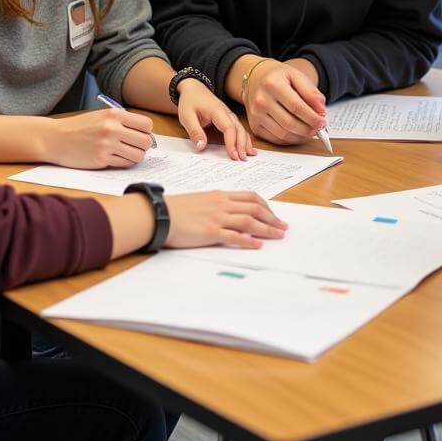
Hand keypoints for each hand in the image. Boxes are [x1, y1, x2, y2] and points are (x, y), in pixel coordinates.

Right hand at [43, 108, 154, 167]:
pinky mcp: (101, 159)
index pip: (146, 124)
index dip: (146, 132)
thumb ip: (122, 122)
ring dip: (135, 156)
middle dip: (144, 146)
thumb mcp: (101, 115)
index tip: (140, 135)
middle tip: (135, 146)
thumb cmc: (80, 127)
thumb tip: (146, 134)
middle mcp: (112, 128)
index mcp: (114, 114)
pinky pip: (125, 164)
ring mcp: (107, 144)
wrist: (56, 138)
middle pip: (146, 141)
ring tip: (126, 153)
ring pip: (138, 155)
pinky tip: (116, 158)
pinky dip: (125, 163)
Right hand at [165, 190, 288, 248]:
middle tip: (283, 227)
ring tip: (278, 236)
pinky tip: (258, 245)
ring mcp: (217, 217)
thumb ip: (215, 204)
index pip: (250, 197)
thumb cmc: (175, 209)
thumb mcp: (199, 200)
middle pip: (255, 208)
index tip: (273, 214)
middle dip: (272, 218)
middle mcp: (221, 204)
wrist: (158, 214)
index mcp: (219, 195)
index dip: (265, 206)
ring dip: (267, 229)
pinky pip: (235, 237)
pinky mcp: (211, 232)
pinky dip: (249, 241)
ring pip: (249, 221)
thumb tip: (228, 213)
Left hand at [176, 79, 254, 159]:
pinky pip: (239, 128)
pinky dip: (244, 138)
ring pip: (241, 129)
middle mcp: (227, 112)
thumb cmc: (190, 101)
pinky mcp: (229, 118)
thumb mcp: (186, 115)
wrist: (193, 88)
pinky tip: (249, 147)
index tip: (232, 155)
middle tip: (242, 159)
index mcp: (217, 111)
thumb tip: (201, 147)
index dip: (232, 143)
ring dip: (245, 142)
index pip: (229, 128)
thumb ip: (194, 131)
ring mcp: (229, 115)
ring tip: (249, 155)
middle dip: (242, 145)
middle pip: (239, 129)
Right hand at [243, 59, 326, 145]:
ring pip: (283, 134)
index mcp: (272, 84)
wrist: (255, 78)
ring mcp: (255, 114)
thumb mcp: (296, 76)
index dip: (312, 117)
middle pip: (289, 123)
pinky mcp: (254, 125)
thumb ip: (311, 92)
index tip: (323, 122)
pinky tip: (298, 134)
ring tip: (310, 131)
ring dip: (300, 137)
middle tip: (319, 129)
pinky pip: (275, 139)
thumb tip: (321, 111)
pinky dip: (290, 140)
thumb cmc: (278, 77)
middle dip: (308, 129)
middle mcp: (261, 100)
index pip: (296, 106)